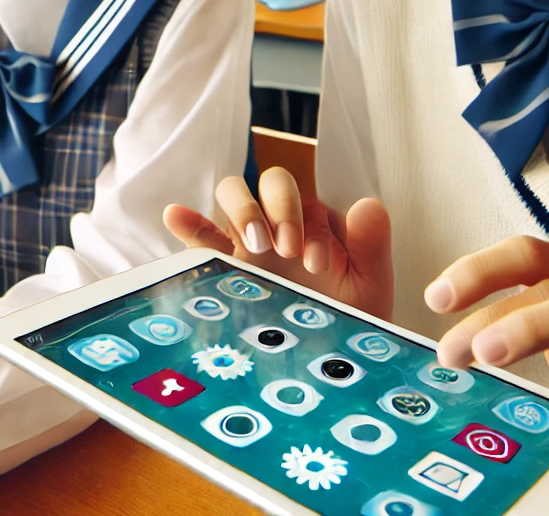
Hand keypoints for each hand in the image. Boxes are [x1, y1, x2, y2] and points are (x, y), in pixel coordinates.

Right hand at [164, 167, 392, 320]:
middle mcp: (280, 224)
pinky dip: (188, 221)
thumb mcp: (369, 285)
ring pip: (236, 194)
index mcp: (316, 223)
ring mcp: (248, 241)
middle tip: (287, 250)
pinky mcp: (222, 264)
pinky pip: (201, 235)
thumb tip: (367, 203)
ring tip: (255, 246)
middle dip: (281, 208)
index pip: (308, 198)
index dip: (311, 223)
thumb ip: (372, 243)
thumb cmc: (349, 319)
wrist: (324, 364)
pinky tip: (176, 215)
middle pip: (272, 183)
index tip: (315, 264)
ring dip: (245, 209)